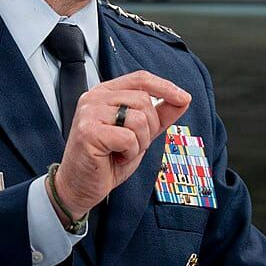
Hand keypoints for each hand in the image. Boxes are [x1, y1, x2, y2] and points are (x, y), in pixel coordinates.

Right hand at [50, 71, 190, 219]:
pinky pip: (128, 138)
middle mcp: (94, 97)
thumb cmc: (107, 159)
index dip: (165, 86)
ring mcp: (89, 113)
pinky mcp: (88, 132)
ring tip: (122, 151)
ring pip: (139, 119)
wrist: (80, 186)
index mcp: (105, 92)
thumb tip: (184, 98)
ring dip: (140, 142)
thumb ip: (160, 115)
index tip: (184, 98)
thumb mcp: (140, 133)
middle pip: (143, 100)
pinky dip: (130, 153)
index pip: (140, 78)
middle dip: (150, 127)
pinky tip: (115, 158)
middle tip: (133, 145)